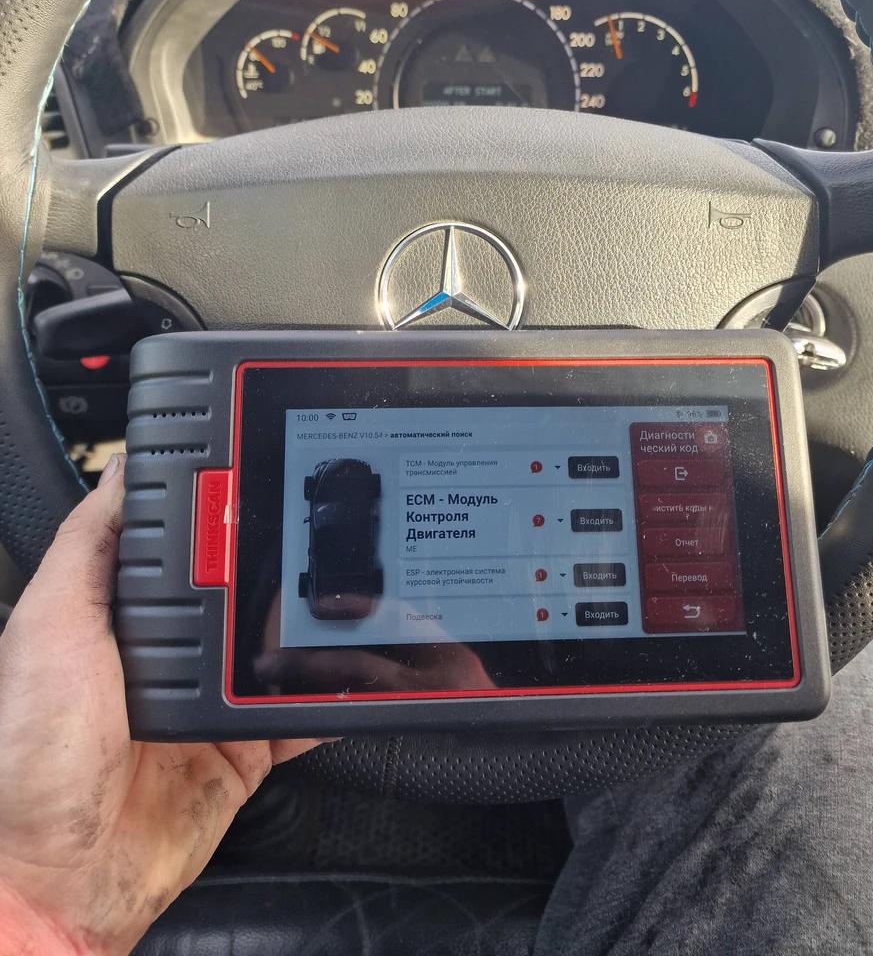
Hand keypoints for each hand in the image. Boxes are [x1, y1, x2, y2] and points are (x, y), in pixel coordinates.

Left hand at [0, 455, 326, 955]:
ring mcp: (210, 703)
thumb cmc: (31, 757)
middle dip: (283, 567)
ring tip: (354, 598)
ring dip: (317, 632)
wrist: (56, 881)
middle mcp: (170, 654)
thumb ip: (89, 547)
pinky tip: (363, 675)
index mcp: (123, 615)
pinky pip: (299, 718)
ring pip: (281, 652)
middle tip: (326, 539)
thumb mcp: (50, 627)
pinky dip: (334, 701)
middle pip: (243, 593)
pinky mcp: (241, 752)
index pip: (185, 545)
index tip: (260, 477)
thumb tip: (122, 467)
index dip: (220, 511)